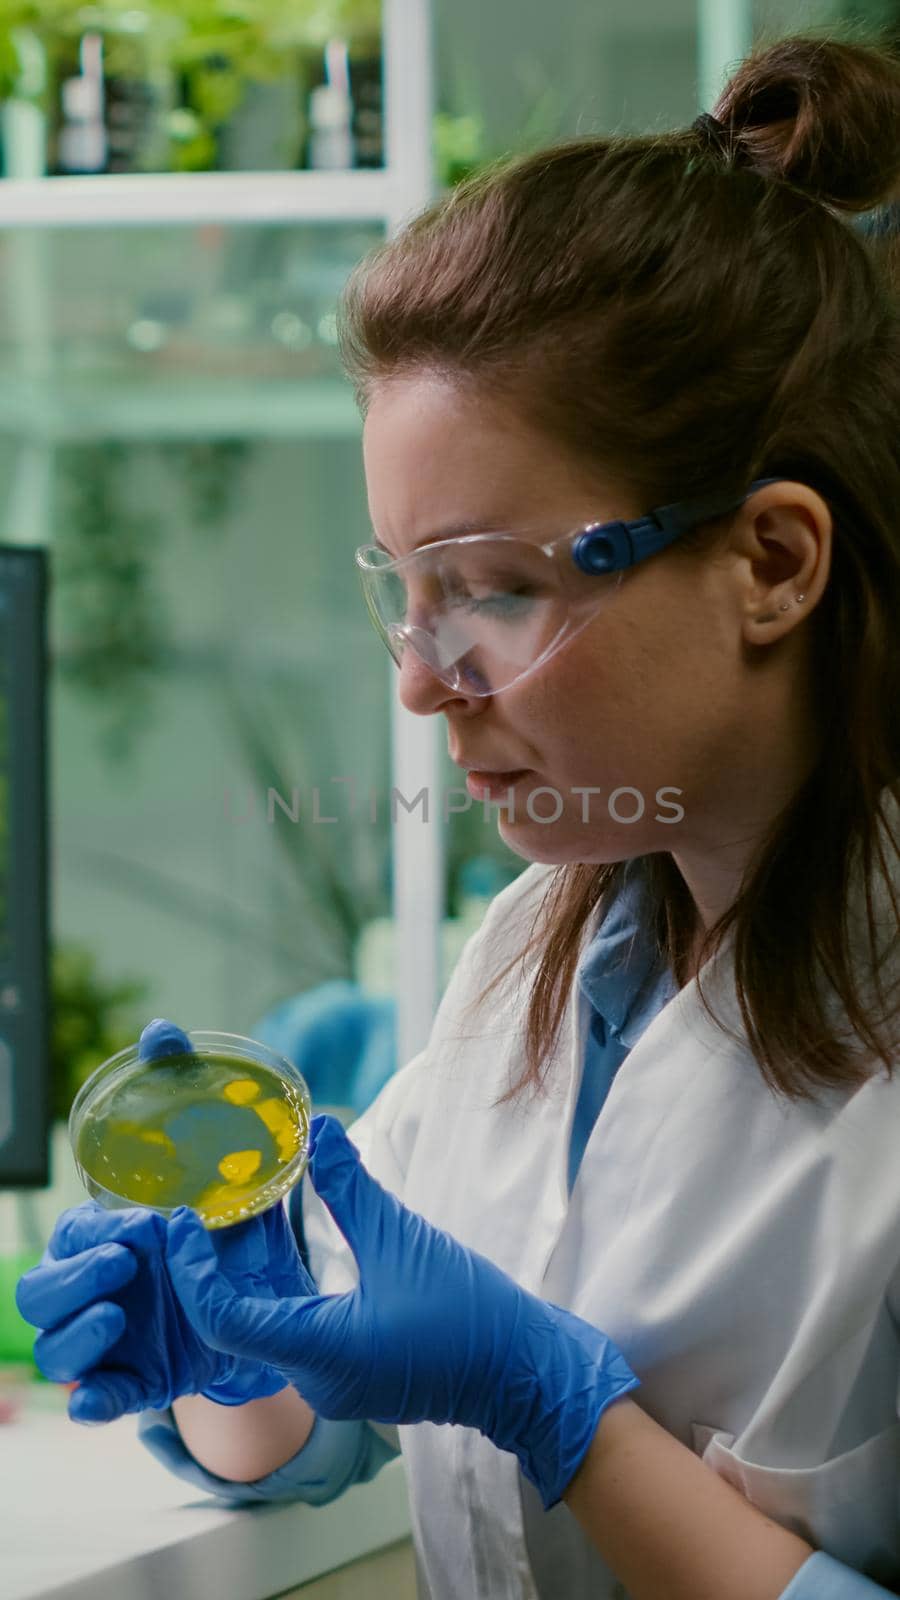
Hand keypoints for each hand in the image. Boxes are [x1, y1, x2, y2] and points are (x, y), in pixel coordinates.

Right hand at [15, 1016, 317, 1423]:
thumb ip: (181, 1089)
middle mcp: (97, 1288)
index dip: (89, 1234)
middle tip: (122, 1268)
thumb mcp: (219, 1158)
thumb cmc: (227, 1218)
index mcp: (106, 1236)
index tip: (139, 1228)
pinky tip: (104, 1398)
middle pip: (38, 1296)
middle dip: (70, 1284)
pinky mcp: (136, 1380)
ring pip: (56, 1351)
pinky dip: (93, 1402)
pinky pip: (96, 1401)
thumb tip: (160, 1030)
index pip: (68, 1235)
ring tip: (118, 1322)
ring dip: (76, 1340)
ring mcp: (111, 1338)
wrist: (275, 1293)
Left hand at [165, 1114, 640, 1508]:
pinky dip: (279, 1294)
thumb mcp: (404, 1238)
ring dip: (246, 1280)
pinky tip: (280, 1251)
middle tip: (198, 1210)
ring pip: (266, 1329)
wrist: (522, 1374)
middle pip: (237, 1324)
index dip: (194, 1270)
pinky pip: (296, 1335)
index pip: (223, 1319)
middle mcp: (314, 1377)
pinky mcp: (351, 1376)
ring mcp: (332, 1383)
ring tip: (231, 1220)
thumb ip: (349, 1187)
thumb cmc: (469, 1314)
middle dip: (212, 1269)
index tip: (183, 1223)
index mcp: (319, 1350)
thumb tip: (316, 1128)